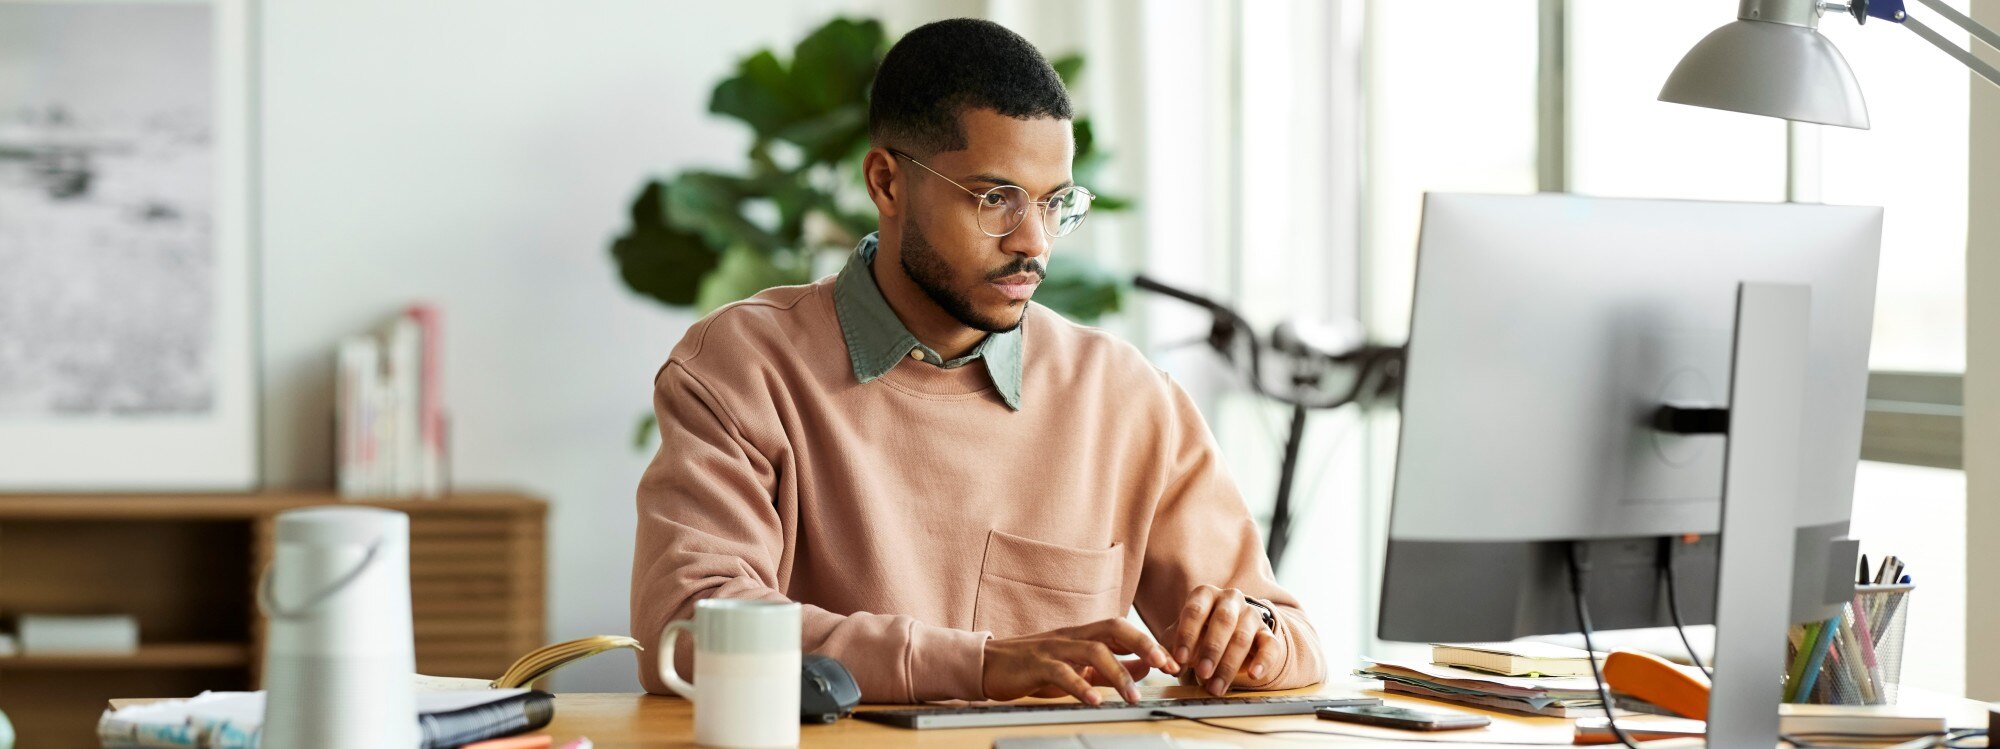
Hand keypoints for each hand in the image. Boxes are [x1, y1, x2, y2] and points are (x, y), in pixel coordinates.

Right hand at [982, 618, 1180, 704]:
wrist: (988, 664)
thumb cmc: (1033, 666)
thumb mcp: (1076, 666)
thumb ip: (1109, 667)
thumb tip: (1145, 668)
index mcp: (1083, 634)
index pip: (1123, 630)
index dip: (1150, 643)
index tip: (1173, 662)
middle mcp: (1072, 635)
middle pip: (1114, 628)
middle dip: (1143, 644)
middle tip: (1165, 665)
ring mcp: (1054, 648)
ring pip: (1093, 651)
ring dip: (1118, 674)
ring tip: (1132, 697)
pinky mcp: (1036, 664)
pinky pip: (1062, 672)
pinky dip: (1080, 687)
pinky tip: (1094, 701)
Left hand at [1169, 585, 1279, 695]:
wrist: (1228, 633)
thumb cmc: (1198, 633)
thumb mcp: (1181, 637)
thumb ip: (1170, 650)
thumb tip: (1168, 666)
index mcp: (1205, 595)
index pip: (1195, 610)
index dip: (1187, 635)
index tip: (1180, 659)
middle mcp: (1230, 599)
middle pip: (1223, 620)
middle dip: (1211, 649)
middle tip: (1201, 673)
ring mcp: (1251, 614)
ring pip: (1243, 636)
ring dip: (1229, 664)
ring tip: (1216, 686)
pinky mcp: (1267, 633)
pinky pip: (1270, 645)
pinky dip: (1263, 661)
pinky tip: (1253, 675)